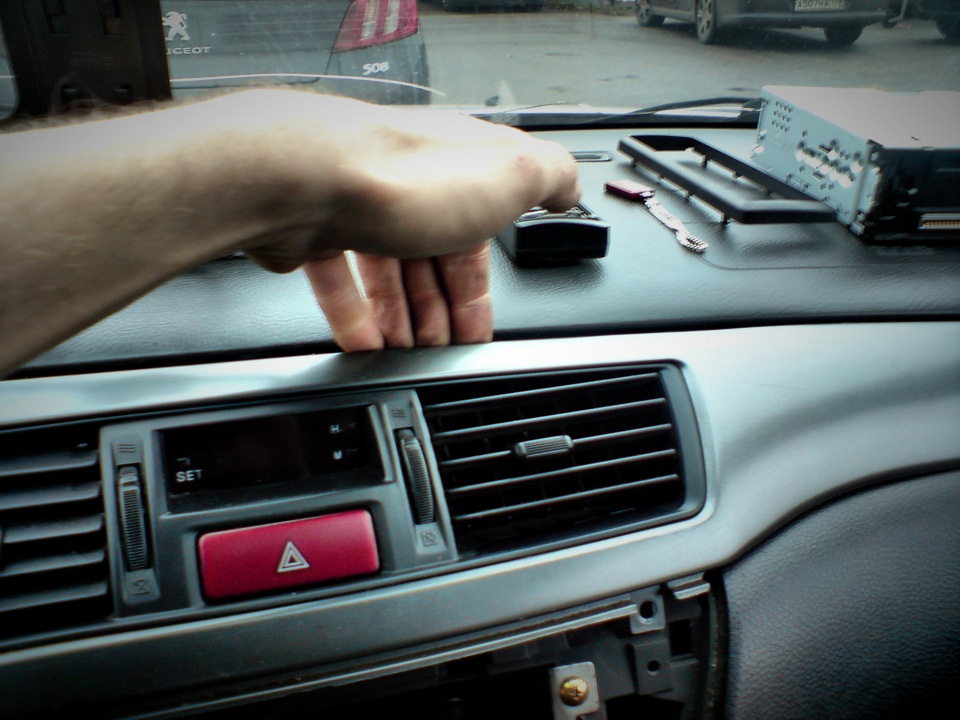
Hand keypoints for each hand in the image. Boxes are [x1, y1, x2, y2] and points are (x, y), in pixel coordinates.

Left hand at [238, 92, 579, 349]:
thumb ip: (551, 177)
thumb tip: (569, 189)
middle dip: (436, 313)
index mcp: (459, 171)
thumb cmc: (404, 175)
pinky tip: (362, 342)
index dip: (479, 293)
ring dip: (398, 318)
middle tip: (437, 353)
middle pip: (429, 260)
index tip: (477, 335)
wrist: (303, 174)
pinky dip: (352, 314)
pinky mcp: (311, 224)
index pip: (478, 241)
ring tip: (402, 355)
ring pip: (384, 269)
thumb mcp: (513, 171)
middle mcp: (409, 183)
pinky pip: (336, 276)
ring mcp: (357, 203)